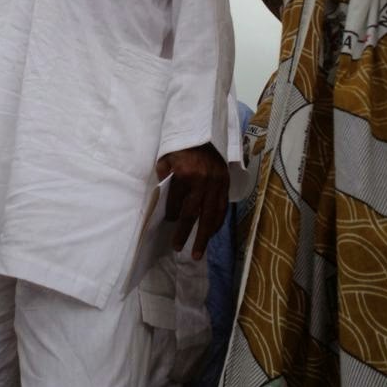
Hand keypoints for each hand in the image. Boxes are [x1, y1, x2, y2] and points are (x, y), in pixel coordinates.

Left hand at [156, 144, 228, 259]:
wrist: (204, 134)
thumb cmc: (181, 147)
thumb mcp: (165, 158)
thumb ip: (163, 177)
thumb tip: (161, 198)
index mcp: (185, 174)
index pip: (177, 203)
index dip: (171, 215)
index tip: (169, 222)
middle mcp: (202, 181)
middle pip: (193, 214)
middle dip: (185, 233)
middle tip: (178, 248)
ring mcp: (216, 183)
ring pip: (211, 215)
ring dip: (205, 236)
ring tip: (198, 252)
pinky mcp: (225, 183)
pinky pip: (222, 208)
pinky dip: (217, 223)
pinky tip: (212, 233)